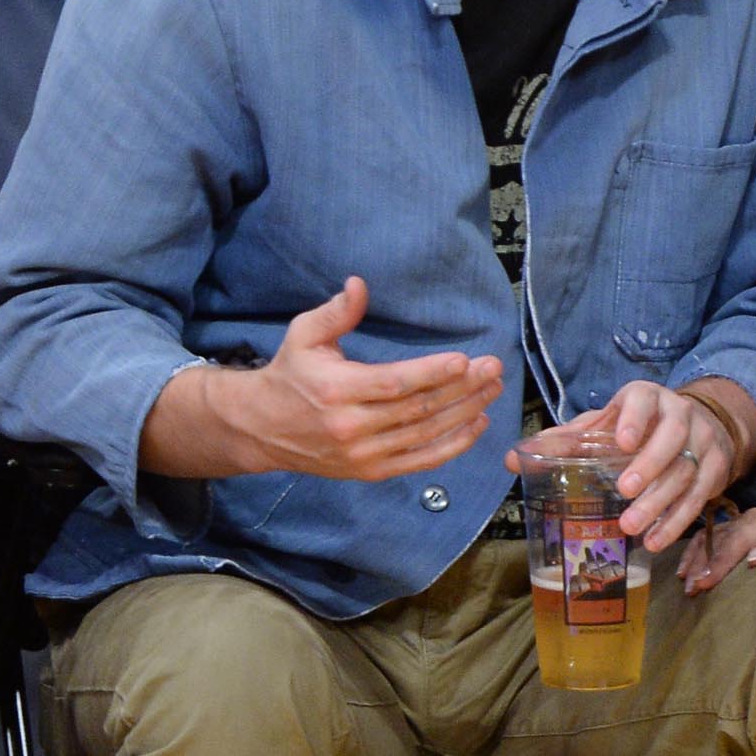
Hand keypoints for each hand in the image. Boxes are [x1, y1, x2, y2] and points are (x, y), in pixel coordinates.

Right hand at [230, 277, 501, 480]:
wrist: (262, 427)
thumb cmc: (290, 374)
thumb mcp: (304, 335)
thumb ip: (336, 312)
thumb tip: (359, 284)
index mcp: (336, 389)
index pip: (394, 383)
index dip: (432, 373)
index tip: (465, 360)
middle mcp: (351, 426)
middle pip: (418, 409)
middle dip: (462, 389)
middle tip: (493, 369)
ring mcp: (363, 454)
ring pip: (426, 434)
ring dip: (465, 413)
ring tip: (492, 391)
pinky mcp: (371, 471)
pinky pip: (421, 460)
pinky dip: (454, 445)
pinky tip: (477, 424)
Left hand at [551, 381, 735, 554]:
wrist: (694, 425)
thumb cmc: (636, 427)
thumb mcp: (604, 425)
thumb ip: (565, 441)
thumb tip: (514, 460)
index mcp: (646, 398)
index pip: (642, 400)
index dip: (634, 419)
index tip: (621, 441)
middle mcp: (679, 414)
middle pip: (671, 436)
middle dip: (650, 464)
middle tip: (625, 490)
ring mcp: (702, 441)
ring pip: (686, 470)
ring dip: (660, 501)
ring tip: (631, 528)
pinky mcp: (715, 468)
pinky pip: (699, 496)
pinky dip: (677, 521)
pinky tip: (656, 540)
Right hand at [674, 503, 755, 595]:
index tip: (753, 563)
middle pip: (743, 532)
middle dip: (722, 557)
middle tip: (705, 584)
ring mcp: (751, 520)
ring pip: (722, 533)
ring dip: (703, 557)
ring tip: (689, 584)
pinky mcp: (738, 528)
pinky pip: (711, 535)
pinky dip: (696, 551)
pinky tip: (684, 573)